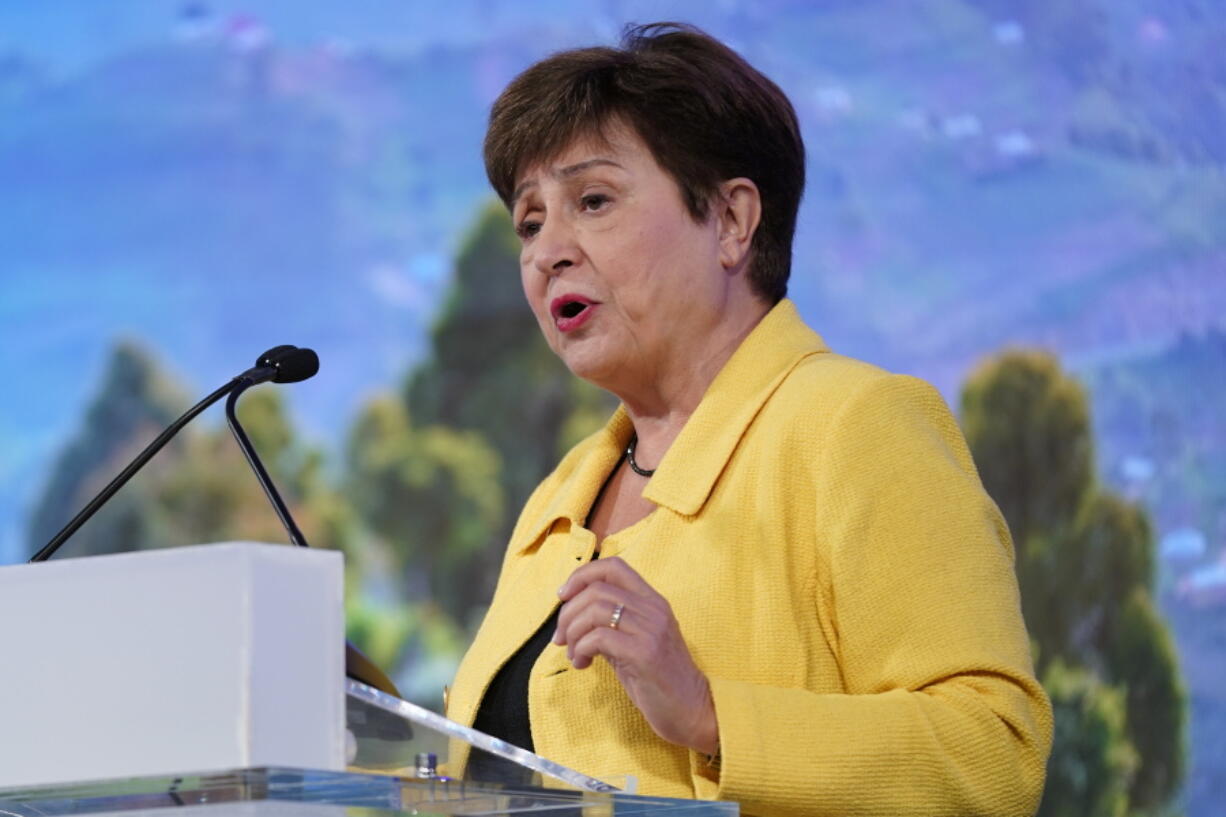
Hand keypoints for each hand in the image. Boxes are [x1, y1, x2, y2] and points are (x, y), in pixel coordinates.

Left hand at [553, 556, 718, 754]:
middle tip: (560, 638)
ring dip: (572, 632)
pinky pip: (599, 637)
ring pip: (595, 610)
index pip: (613, 566)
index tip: (563, 597)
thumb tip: (571, 617)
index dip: (581, 575)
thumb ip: (610, 625)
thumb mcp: (634, 643)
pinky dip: (581, 649)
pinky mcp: (644, 653)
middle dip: (568, 612)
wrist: (692, 710)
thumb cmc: (659, 680)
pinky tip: (582, 664)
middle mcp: (653, 608)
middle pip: (597, 588)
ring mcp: (651, 629)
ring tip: (573, 653)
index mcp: (652, 601)